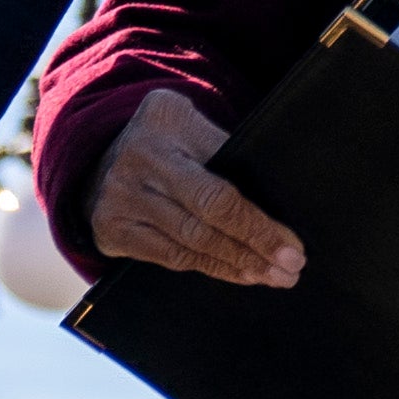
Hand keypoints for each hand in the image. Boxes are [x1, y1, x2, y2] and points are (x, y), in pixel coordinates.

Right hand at [88, 87, 303, 288]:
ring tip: (271, 276)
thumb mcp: (195, 123)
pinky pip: (169, 258)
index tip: (291, 245)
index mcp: (164, 122)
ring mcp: (117, 200)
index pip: (217, 189)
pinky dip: (209, 268)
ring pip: (189, 245)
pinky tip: (238, 274)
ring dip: (236, 265)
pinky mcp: (110, 231)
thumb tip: (279, 201)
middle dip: (253, 248)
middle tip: (290, 268)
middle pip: (204, 221)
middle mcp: (136, 163)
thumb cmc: (172, 137)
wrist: (107, 153)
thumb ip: (228, 150)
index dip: (256, 223)